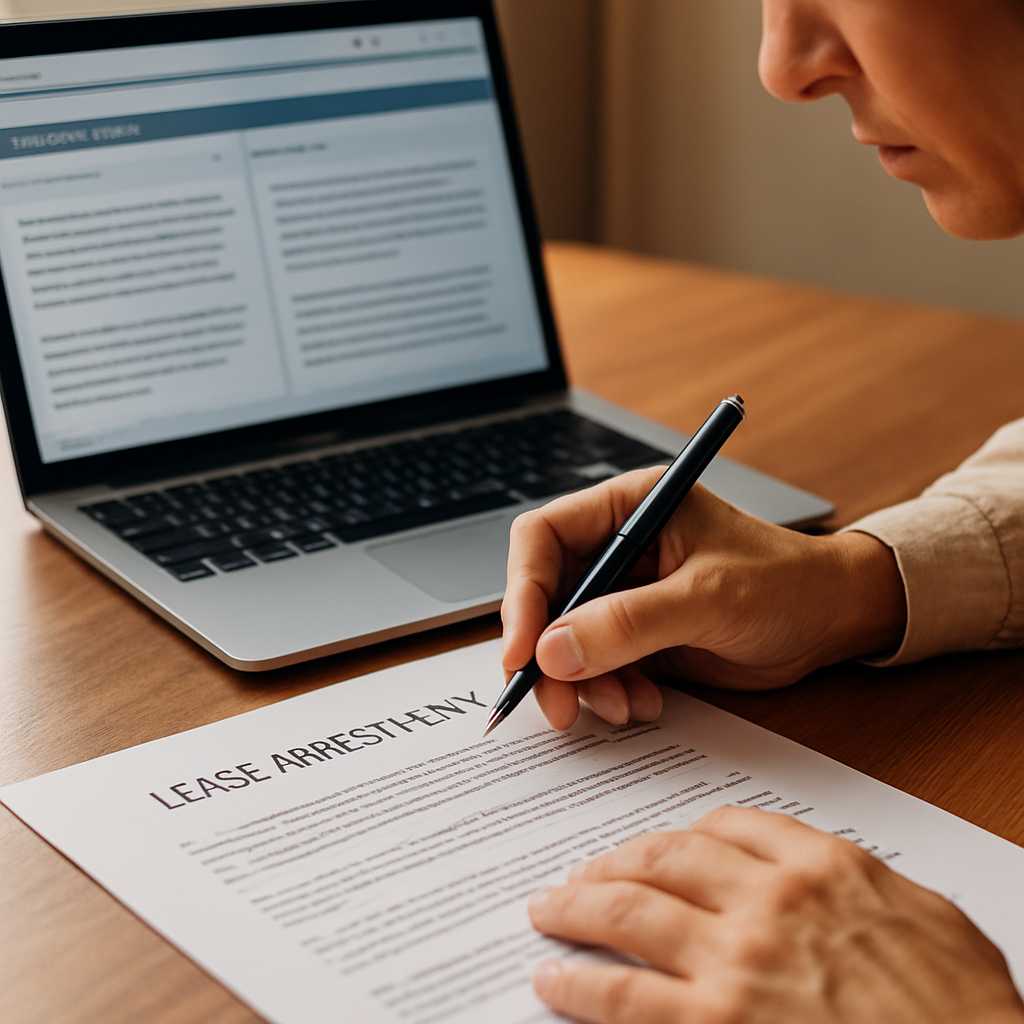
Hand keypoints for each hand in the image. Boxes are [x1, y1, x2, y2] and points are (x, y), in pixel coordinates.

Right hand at [502, 470, 906, 728]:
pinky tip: (644, 704)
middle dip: (548, 653)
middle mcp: (617, 546)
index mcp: (629, 507)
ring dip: (582, 682)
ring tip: (622, 707)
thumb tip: (552, 651)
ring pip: (566, 640)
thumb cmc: (785, 584)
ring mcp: (624, 593)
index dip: (523, 593)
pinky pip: (596, 667)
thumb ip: (629, 622)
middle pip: (546, 596)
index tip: (524, 651)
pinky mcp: (636, 634)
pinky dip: (608, 692)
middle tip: (557, 703)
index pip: (543, 538)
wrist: (832, 622)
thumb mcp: (708, 598)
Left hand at [528, 807, 1023, 1023]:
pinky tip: (554, 978)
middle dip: (613, 863)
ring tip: (548, 910)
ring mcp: (736, 964)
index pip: (729, 825)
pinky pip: (624, 994)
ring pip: (631, 913)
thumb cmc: (965, 1012)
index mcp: (821, 867)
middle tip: (579, 872)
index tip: (658, 847)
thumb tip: (809, 878)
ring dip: (578, 908)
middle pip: (664, 860)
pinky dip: (580, 981)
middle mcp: (769, 902)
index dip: (681, 834)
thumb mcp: (923, 917)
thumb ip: (853, 884)